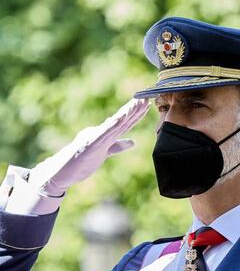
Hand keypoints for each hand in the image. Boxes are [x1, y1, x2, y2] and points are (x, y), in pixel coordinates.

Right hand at [29, 98, 149, 195]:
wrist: (61, 172)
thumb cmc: (81, 162)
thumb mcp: (104, 152)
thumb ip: (118, 146)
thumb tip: (133, 142)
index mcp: (105, 135)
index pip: (124, 123)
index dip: (136, 114)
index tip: (146, 104)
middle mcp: (100, 133)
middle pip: (121, 120)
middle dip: (134, 109)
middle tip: (146, 98)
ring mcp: (94, 137)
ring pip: (114, 124)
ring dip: (126, 113)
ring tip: (136, 103)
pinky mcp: (89, 144)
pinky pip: (103, 134)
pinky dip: (112, 125)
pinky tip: (121, 117)